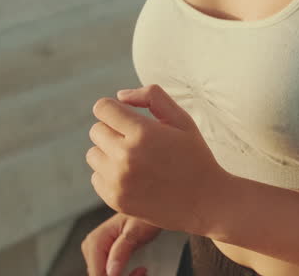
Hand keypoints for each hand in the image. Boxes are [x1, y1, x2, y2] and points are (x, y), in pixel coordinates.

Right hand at [81, 211, 161, 275]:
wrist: (149, 208)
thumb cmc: (143, 216)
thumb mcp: (135, 232)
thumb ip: (121, 251)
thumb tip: (111, 271)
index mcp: (95, 241)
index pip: (97, 274)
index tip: (135, 274)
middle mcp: (92, 247)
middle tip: (140, 272)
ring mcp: (96, 252)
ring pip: (103, 275)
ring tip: (140, 271)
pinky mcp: (104, 256)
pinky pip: (109, 273)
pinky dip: (122, 275)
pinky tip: (136, 270)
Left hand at [86, 84, 229, 234]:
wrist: (205, 201)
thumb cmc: (194, 156)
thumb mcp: (182, 120)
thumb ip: (152, 97)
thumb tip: (120, 96)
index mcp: (142, 133)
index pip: (103, 108)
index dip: (114, 109)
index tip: (126, 116)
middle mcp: (126, 156)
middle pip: (96, 130)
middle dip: (113, 130)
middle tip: (137, 140)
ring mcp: (118, 180)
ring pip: (93, 154)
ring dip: (108, 153)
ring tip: (135, 159)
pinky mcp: (115, 199)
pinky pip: (96, 177)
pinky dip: (110, 175)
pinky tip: (134, 177)